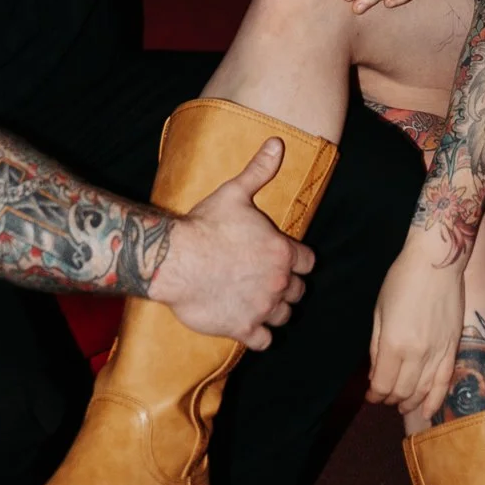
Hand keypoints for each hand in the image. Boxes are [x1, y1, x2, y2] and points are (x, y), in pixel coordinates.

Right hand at [147, 136, 312, 347]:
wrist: (176, 260)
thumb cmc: (206, 225)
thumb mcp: (235, 193)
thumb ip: (259, 171)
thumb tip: (276, 143)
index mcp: (282, 251)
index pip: (308, 261)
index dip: (298, 259)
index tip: (286, 258)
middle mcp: (278, 282)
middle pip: (298, 291)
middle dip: (288, 285)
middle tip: (269, 280)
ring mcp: (262, 308)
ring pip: (284, 316)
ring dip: (276, 310)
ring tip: (261, 302)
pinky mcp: (243, 328)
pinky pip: (264, 340)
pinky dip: (260, 335)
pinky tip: (248, 324)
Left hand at [368, 227, 467, 420]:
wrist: (437, 261)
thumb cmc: (402, 280)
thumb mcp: (379, 311)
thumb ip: (377, 347)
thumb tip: (375, 375)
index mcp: (394, 343)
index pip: (383, 384)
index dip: (375, 394)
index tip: (371, 395)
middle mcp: (417, 353)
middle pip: (402, 391)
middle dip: (390, 398)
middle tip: (384, 396)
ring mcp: (438, 352)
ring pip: (422, 391)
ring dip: (410, 402)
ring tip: (402, 404)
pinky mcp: (453, 347)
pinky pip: (444, 382)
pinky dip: (435, 400)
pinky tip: (428, 411)